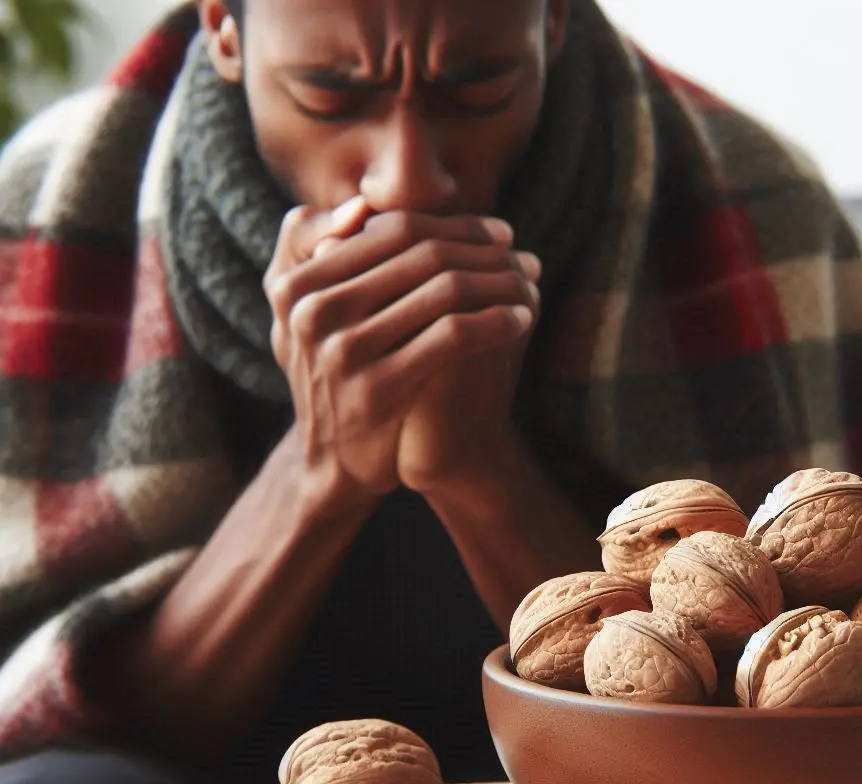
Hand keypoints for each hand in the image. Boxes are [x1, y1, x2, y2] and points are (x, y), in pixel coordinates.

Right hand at [264, 199, 538, 512]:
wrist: (333, 463)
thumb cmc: (334, 377)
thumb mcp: (305, 318)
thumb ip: (319, 260)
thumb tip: (363, 206)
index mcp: (295, 282)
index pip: (392, 230)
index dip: (452, 225)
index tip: (496, 230)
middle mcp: (313, 311)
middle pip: (421, 255)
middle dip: (482, 249)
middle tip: (520, 250)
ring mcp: (343, 351)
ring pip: (442, 290)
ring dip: (498, 280)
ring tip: (529, 280)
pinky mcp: (378, 388)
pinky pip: (451, 336)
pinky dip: (494, 321)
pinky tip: (521, 318)